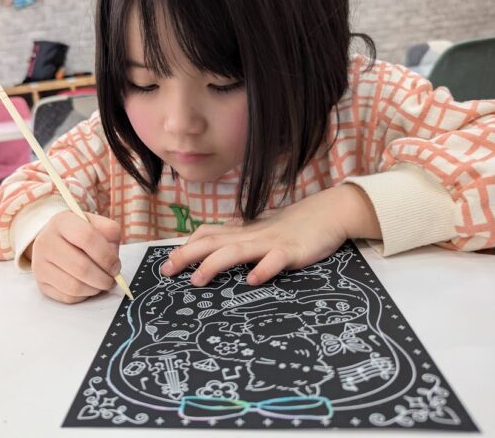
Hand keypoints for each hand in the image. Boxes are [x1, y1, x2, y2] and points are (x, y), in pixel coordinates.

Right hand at [31, 211, 121, 303]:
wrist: (54, 240)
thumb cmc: (79, 233)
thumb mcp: (95, 223)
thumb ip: (109, 232)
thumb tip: (113, 255)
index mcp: (62, 221)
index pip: (87, 237)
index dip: (106, 255)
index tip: (116, 265)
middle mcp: (46, 241)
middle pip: (81, 267)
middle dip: (103, 278)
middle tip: (112, 279)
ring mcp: (40, 264)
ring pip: (74, 286)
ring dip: (95, 289)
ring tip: (102, 283)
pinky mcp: (41, 283)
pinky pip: (68, 297)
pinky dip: (84, 295)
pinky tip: (88, 286)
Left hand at [161, 184, 380, 286]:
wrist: (328, 212)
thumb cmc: (292, 225)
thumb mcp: (260, 230)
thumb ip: (239, 238)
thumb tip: (213, 244)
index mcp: (243, 231)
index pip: (208, 234)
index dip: (186, 246)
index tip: (167, 260)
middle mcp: (251, 235)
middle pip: (213, 242)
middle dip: (187, 256)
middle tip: (166, 271)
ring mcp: (271, 243)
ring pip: (237, 251)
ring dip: (214, 264)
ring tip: (197, 280)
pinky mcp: (293, 251)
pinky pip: (276, 260)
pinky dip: (263, 269)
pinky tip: (251, 281)